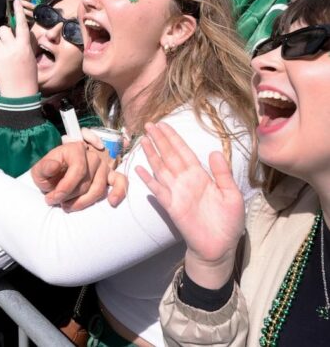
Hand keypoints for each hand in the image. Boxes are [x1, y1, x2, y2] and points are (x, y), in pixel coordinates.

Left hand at [0, 0, 37, 97]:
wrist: (19, 93)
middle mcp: (13, 47)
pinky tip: (0, 66)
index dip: (18, 12)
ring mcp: (2, 53)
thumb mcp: (30, 57)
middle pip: (3, 29)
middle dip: (3, 35)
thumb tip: (15, 36)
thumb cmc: (27, 76)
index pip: (21, 24)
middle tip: (6, 44)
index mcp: (24, 46)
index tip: (15, 1)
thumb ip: (22, 45)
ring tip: (4, 58)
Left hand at [31, 138, 125, 209]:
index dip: (65, 187)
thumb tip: (54, 166)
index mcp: (75, 149)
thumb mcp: (39, 170)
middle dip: (70, 197)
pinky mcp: (110, 176)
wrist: (55, 175)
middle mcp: (92, 156)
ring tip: (68, 207)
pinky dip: (119, 192)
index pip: (77, 170)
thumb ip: (45, 167)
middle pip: (86, 183)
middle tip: (56, 203)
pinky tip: (112, 202)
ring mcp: (103, 166)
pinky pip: (120, 182)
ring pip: (98, 189)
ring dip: (83, 202)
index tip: (52, 198)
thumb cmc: (48, 173)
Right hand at [135, 122, 242, 288]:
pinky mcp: (171, 206)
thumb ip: (223, 174)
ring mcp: (177, 193)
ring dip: (152, 154)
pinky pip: (158, 191)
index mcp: (201, 176)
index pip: (184, 152)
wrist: (220, 247)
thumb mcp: (232, 195)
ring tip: (143, 140)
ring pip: (161, 169)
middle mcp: (186, 181)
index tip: (164, 124)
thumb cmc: (228, 222)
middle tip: (149, 124)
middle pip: (169, 156)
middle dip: (160, 140)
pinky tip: (140, 170)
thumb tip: (213, 152)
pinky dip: (148, 180)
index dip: (174, 138)